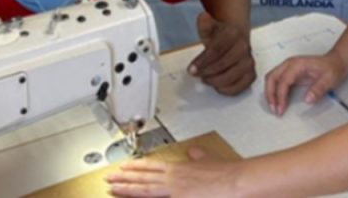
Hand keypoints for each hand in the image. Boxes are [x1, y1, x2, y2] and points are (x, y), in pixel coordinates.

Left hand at [107, 148, 242, 196]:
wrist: (238, 182)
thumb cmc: (227, 174)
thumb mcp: (210, 161)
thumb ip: (199, 158)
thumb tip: (193, 153)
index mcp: (179, 168)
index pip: (151, 167)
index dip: (135, 167)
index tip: (123, 167)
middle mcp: (173, 178)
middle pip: (142, 178)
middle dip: (124, 179)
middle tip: (109, 178)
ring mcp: (174, 190)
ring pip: (144, 190)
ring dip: (128, 189)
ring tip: (114, 188)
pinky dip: (143, 197)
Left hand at [188, 13, 255, 94]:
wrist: (235, 38)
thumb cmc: (219, 35)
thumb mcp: (209, 26)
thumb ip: (204, 22)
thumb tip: (203, 17)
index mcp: (233, 34)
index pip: (215, 50)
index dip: (202, 62)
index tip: (191, 70)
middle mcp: (244, 48)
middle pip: (222, 65)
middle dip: (206, 72)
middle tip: (196, 74)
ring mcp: (249, 62)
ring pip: (230, 77)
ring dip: (214, 81)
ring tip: (205, 78)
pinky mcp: (251, 74)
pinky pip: (240, 87)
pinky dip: (227, 89)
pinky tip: (217, 85)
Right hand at [264, 50, 347, 115]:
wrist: (336, 61)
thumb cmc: (332, 68)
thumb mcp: (329, 79)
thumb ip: (318, 89)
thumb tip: (307, 100)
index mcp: (297, 64)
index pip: (283, 80)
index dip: (280, 96)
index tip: (281, 108)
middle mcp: (289, 64)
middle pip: (271, 77)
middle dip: (270, 94)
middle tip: (274, 109)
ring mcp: (288, 68)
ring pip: (271, 78)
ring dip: (270, 93)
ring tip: (274, 107)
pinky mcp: (289, 73)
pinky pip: (276, 81)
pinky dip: (274, 91)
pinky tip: (278, 101)